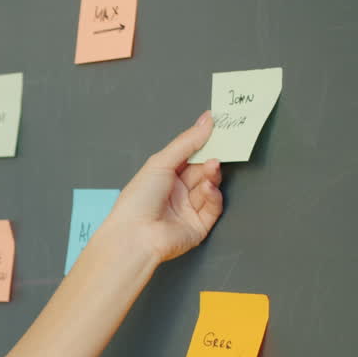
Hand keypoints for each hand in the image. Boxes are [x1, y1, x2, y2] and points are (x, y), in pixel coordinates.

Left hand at [106, 111, 224, 264]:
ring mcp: (187, 209)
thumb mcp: (161, 163)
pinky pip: (213, 206)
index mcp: (162, 177)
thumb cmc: (138, 200)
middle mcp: (175, 192)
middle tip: (222, 146)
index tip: (218, 128)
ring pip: (209, 186)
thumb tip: (206, 121)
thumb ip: (186, 143)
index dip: (202, 144)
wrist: (136, 235)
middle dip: (210, 159)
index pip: (188, 157)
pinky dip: (213, 194)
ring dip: (212, 175)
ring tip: (211, 166)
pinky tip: (208, 187)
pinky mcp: (199, 225)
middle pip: (201, 171)